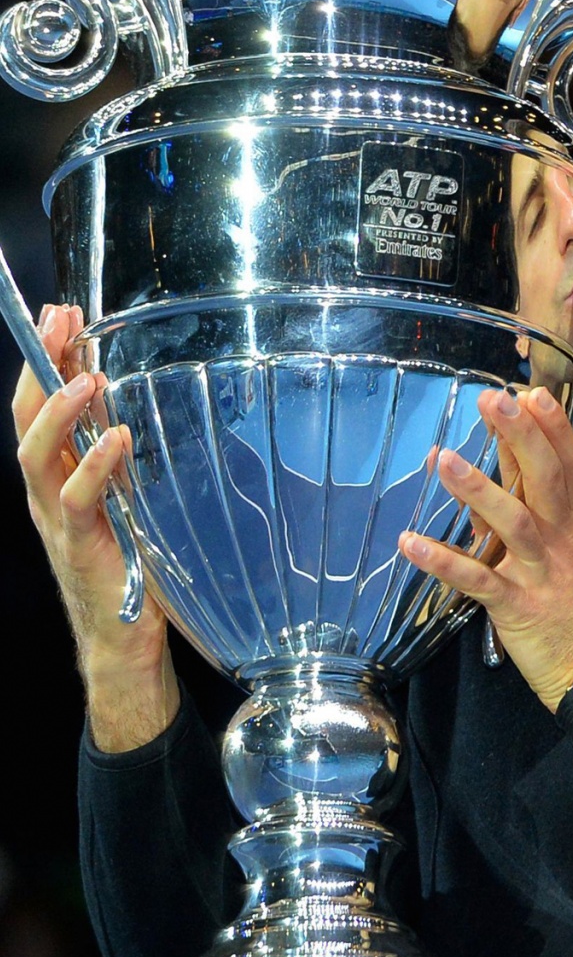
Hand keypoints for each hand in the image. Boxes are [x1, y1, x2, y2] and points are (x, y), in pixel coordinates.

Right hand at [11, 304, 176, 750]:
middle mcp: (47, 495)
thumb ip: (134, 462)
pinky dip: (96, 467)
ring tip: (83, 374)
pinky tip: (118, 437)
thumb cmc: (135, 571)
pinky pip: (78, 502)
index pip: (41, 407)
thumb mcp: (132, 502)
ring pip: (37, 457)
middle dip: (40, 365)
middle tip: (61, 319)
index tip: (64, 312)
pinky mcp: (84, 550)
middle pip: (26, 419)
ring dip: (57, 412)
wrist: (125, 644)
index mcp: (57, 478)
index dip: (47, 359)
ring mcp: (59, 522)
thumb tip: (162, 407)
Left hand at [398, 387, 572, 715]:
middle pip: (545, 478)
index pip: (569, 465)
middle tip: (496, 399)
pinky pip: (477, 581)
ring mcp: (539, 573)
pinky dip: (443, 562)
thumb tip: (494, 478)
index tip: (532, 391)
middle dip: (521, 436)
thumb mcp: (570, 557)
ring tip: (443, 459)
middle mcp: (561, 542)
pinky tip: (410, 544)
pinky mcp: (517, 607)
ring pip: (512, 523)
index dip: (552, 427)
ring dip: (477, 489)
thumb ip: (533, 517)